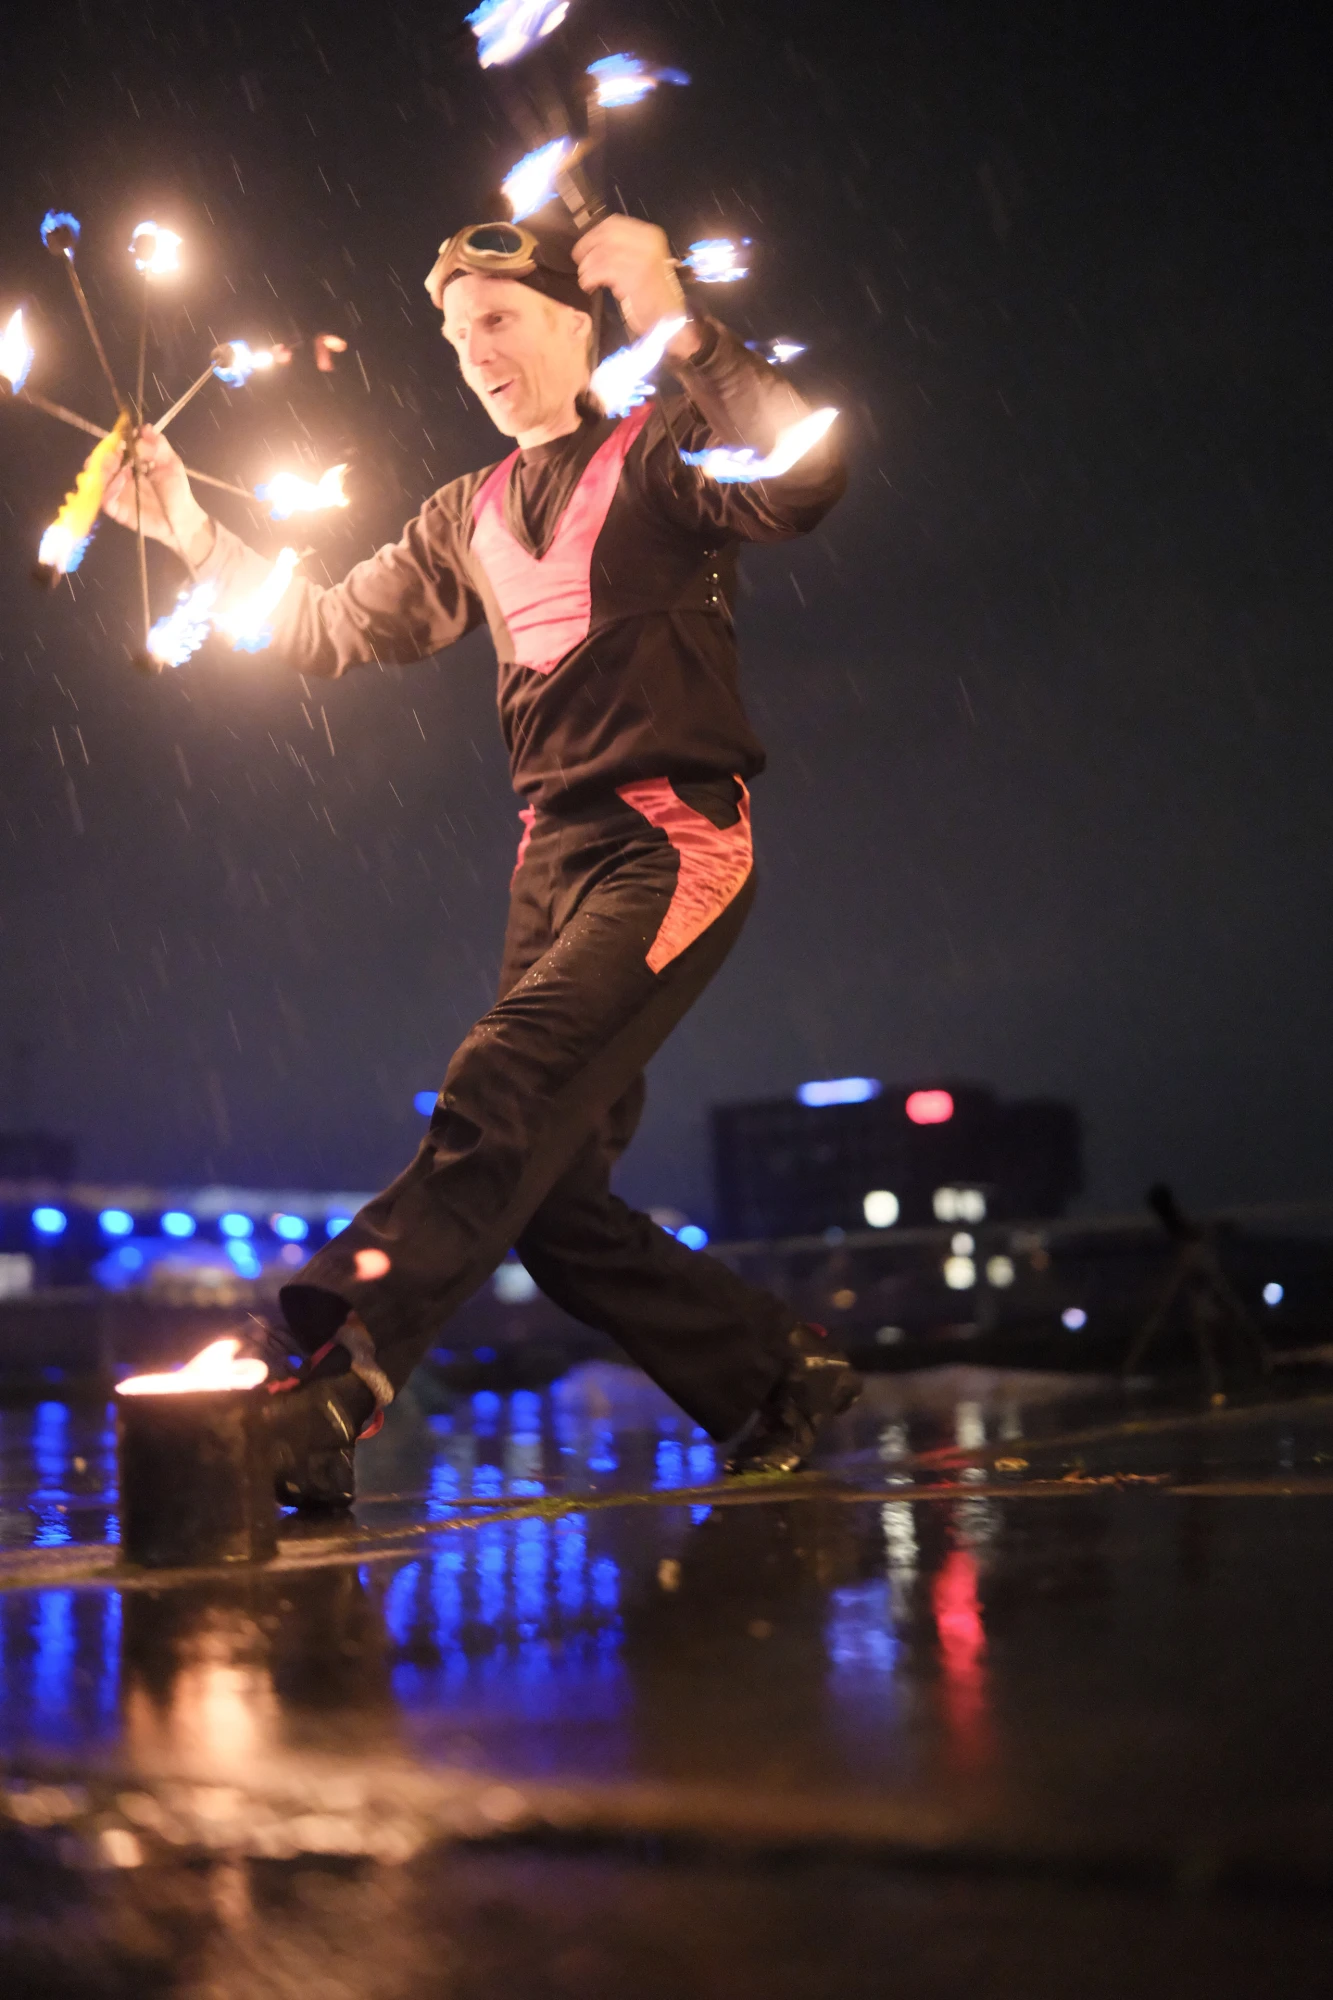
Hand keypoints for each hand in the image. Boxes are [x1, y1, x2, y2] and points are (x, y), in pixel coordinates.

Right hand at [102, 425, 212, 561]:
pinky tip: (121, 481)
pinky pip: (105, 498)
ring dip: (102, 469)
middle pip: (102, 462)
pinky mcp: (117, 509)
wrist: (182, 519)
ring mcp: (117, 492)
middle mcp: (120, 475)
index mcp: (131, 463)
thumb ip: (159, 446)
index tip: (120, 438)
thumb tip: (145, 428)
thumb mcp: (171, 463)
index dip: (114, 441)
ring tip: (114, 462)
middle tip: (114, 452)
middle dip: (104, 454)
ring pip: (98, 479)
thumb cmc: (177, 491)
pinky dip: (109, 488)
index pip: (115, 448)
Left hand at [572, 216, 701, 356]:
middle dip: (588, 248)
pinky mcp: (635, 278)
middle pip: (606, 236)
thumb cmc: (653, 292)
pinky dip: (591, 277)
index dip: (593, 234)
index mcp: (650, 235)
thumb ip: (624, 249)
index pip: (614, 224)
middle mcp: (648, 243)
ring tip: (585, 278)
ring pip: (603, 253)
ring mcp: (643, 260)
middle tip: (580, 262)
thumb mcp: (642, 262)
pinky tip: (589, 285)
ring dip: (588, 266)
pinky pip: (604, 271)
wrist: (670, 319)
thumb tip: (595, 244)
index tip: (584, 247)